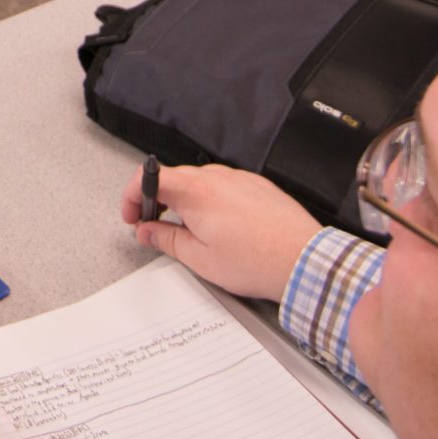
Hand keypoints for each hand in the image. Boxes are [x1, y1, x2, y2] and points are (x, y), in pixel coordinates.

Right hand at [119, 161, 321, 303]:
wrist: (304, 260)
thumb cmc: (257, 261)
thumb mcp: (200, 259)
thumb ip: (166, 240)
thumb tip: (147, 232)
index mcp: (195, 192)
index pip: (149, 177)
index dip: (132, 196)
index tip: (134, 216)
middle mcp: (216, 177)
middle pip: (174, 178)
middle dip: (158, 201)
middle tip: (156, 227)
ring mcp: (239, 178)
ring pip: (200, 182)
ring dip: (186, 201)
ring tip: (193, 231)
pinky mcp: (258, 185)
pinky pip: (225, 186)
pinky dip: (212, 200)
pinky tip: (223, 226)